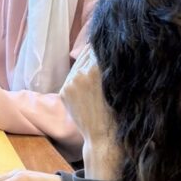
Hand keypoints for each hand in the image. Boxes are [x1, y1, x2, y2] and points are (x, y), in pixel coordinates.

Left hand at [60, 47, 122, 180]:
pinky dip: (79, 77)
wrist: (102, 136)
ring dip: (86, 64)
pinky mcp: (63, 91)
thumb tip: (107, 51)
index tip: (109, 44)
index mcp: (97, 69)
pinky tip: (87, 84)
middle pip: (87, 53)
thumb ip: (109, 67)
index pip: (98, 48)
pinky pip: (72, 77)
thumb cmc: (117, 111)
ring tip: (95, 70)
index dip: (105, 46)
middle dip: (95, 53)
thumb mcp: (117, 85)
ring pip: (78, 64)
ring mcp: (70, 82)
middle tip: (102, 51)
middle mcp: (81, 73)